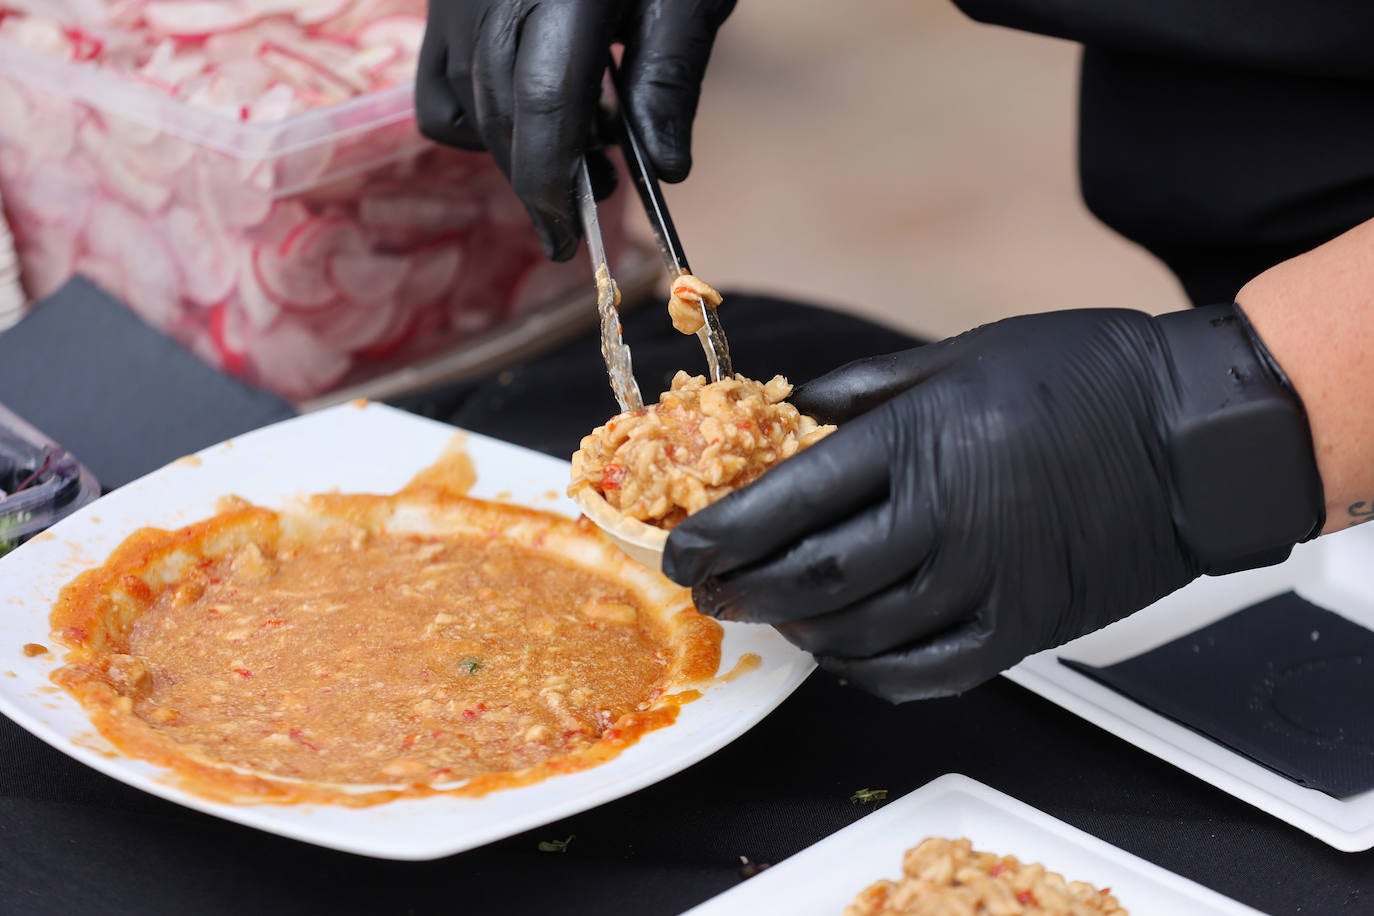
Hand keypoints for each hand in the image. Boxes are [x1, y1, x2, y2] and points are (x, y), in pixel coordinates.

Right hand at [416, 0, 735, 259]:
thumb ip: (670, 73)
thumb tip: (666, 169)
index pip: (544, 106)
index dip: (555, 185)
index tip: (571, 240)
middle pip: (504, 117)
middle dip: (544, 182)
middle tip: (599, 195)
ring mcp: (459, 0)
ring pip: (470, 109)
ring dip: (520, 152)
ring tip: (583, 145)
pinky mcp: (443, 6)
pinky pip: (438, 88)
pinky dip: (474, 122)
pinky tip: (525, 116)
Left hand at [662, 306, 1322, 700]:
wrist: (1197, 434)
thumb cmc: (1085, 377)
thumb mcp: (964, 353)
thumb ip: (873, 388)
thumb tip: (801, 412)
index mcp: (919, 442)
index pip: (787, 505)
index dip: (718, 536)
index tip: (681, 551)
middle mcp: (943, 520)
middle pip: (807, 579)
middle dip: (740, 590)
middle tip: (710, 589)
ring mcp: (986, 583)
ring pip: (859, 634)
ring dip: (798, 631)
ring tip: (773, 615)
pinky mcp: (1025, 628)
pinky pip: (928, 673)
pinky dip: (871, 672)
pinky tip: (847, 653)